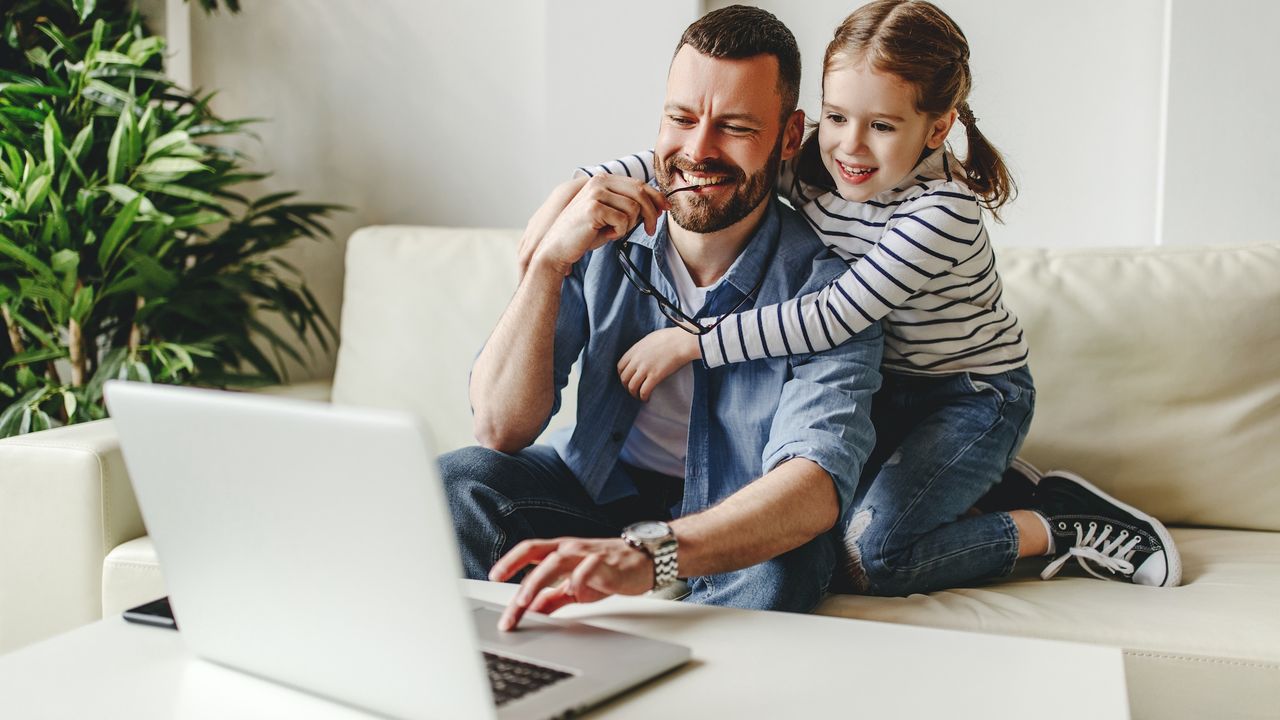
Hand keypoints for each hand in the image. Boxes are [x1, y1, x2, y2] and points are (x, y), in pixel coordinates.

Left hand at [489, 537, 653, 630]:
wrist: (646, 562)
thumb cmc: (608, 571)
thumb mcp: (575, 588)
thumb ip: (552, 598)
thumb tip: (528, 611)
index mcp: (561, 552)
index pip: (530, 550)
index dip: (510, 561)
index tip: (494, 575)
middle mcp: (571, 549)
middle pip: (538, 553)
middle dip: (517, 572)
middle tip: (508, 600)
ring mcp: (588, 554)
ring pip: (557, 560)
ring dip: (538, 580)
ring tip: (525, 601)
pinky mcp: (607, 564)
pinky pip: (590, 568)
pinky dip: (579, 578)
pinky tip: (573, 590)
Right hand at [530, 175, 667, 277]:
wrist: (558, 248)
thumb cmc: (585, 234)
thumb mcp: (610, 216)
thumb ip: (630, 207)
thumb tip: (659, 205)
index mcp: (602, 180)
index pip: (638, 184)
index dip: (656, 196)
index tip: (665, 209)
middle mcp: (599, 181)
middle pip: (640, 193)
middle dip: (650, 213)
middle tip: (650, 230)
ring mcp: (595, 193)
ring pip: (634, 208)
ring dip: (629, 226)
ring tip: (613, 232)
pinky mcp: (594, 207)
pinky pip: (623, 220)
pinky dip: (619, 232)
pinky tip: (606, 234)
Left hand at [618, 328, 700, 400]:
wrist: (682, 342)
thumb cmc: (670, 337)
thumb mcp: (649, 339)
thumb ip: (642, 348)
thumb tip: (641, 354)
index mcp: (634, 350)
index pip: (620, 366)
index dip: (622, 375)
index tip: (627, 379)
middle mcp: (637, 360)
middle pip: (624, 378)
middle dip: (626, 386)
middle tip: (633, 390)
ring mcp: (645, 368)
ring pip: (632, 386)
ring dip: (634, 394)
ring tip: (639, 397)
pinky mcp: (655, 376)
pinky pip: (644, 391)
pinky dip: (643, 397)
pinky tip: (647, 398)